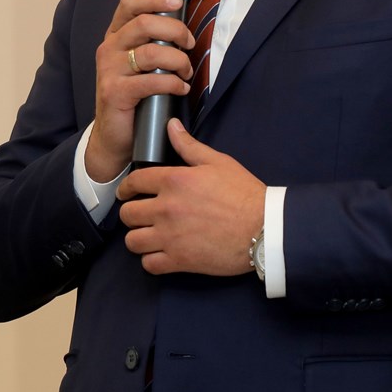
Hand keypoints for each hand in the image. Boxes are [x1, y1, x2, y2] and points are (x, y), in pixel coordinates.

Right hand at [83, 0, 194, 180]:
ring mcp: (109, 70)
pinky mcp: (115, 91)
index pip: (130, 3)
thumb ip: (153, 41)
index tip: (177, 2)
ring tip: (186, 73)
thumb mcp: (140, 63)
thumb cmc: (134, 94)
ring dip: (179, 61)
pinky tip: (181, 88)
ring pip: (152, 52)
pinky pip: (152, 81)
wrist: (114, 134)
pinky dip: (173, 84)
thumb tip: (182, 22)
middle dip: (176, 31)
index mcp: (115, 35)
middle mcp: (108, 48)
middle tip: (190, 44)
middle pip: (145, 23)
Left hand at [118, 119, 264, 275]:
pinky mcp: (180, 260)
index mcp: (174, 181)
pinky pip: (149, 265)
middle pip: (127, 214)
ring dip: (138, 239)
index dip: (126, 188)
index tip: (126, 193)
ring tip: (148, 236)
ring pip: (132, 241)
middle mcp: (166, 208)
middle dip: (131, 214)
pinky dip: (151, 261)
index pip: (133, 182)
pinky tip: (160, 255)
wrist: (265, 228)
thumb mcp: (217, 162)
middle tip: (141, 216)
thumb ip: (189, 145)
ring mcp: (171, 236)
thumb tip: (170, 126)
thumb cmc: (244, 193)